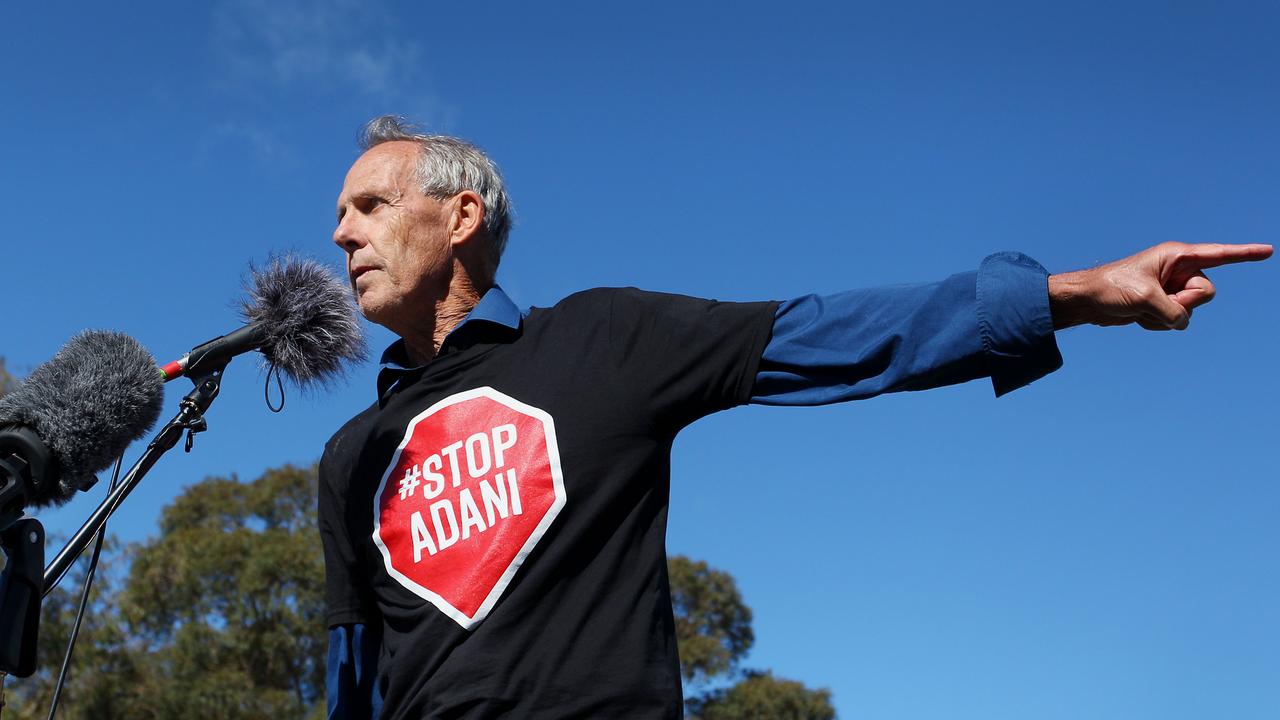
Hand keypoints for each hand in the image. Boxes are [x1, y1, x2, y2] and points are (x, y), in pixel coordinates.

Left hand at [1048, 242, 1272, 329]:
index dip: (1245, 254)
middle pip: (1206, 292)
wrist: (1088, 301)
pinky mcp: (1163, 305)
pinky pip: (1176, 321)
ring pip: (1191, 310)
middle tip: (1156, 299)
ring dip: (1167, 317)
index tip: (1269, 251)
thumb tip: (1182, 322)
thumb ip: (1173, 311)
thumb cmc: (1111, 288)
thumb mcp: (1146, 298)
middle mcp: (1177, 270)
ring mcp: (1171, 289)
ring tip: (1142, 308)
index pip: (1219, 255)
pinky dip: (1158, 324)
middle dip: (1184, 302)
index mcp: (1176, 256)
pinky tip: (1138, 317)